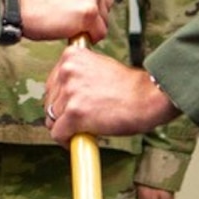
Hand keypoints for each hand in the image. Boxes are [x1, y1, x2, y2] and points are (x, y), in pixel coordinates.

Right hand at [17, 0, 112, 42]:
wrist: (23, 10)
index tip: (83, 5)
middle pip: (107, 2)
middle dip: (95, 13)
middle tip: (76, 17)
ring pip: (105, 18)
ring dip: (92, 25)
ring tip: (73, 25)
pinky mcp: (89, 13)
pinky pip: (100, 32)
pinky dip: (91, 37)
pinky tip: (77, 33)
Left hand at [45, 44, 178, 140]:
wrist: (148, 97)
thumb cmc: (130, 86)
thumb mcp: (99, 67)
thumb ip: (78, 76)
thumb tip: (63, 94)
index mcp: (71, 56)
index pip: (51, 83)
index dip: (62, 99)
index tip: (73, 106)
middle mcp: (67, 71)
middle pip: (49, 102)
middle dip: (63, 114)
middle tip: (82, 119)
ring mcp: (70, 92)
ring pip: (52, 120)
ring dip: (67, 127)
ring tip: (86, 127)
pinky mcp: (74, 114)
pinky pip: (58, 134)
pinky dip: (68, 141)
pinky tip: (83, 138)